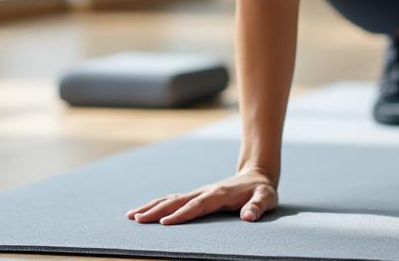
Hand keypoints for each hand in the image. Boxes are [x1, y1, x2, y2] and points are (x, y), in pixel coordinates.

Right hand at [126, 169, 278, 225]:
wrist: (257, 175)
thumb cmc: (262, 191)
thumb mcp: (266, 198)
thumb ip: (258, 206)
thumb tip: (248, 217)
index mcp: (219, 195)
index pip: (197, 206)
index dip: (182, 215)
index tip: (164, 223)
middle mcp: (205, 192)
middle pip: (177, 201)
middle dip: (156, 211)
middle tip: (137, 219)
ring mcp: (199, 193)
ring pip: (171, 199)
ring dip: (152, 207)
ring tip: (131, 216)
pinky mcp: (196, 196)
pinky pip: (174, 200)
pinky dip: (158, 205)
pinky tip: (144, 212)